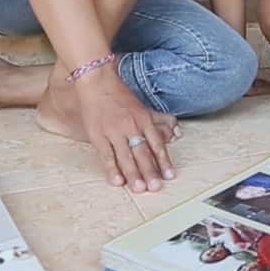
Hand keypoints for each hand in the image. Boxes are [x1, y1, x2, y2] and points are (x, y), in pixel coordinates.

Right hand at [74, 70, 178, 191]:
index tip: (170, 175)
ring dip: (134, 174)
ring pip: (126, 157)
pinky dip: (112, 169)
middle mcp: (131, 127)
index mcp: (143, 119)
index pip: (156, 144)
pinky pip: (107, 155)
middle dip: (150, 172)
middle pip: (143, 153)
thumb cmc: (119, 94)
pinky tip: (118, 181)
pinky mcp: (99, 135)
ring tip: (140, 189)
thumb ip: (153, 121)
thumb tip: (172, 132)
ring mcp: (114, 132)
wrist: (97, 82)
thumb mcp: (140, 106)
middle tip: (156, 187)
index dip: (163, 161)